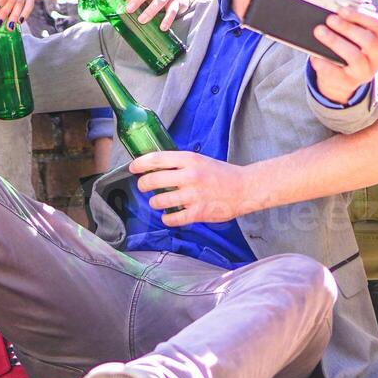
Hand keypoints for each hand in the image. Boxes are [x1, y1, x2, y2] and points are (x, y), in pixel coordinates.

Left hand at [129, 152, 261, 225]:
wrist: (244, 188)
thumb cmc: (222, 174)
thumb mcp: (200, 160)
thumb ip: (180, 163)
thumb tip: (156, 166)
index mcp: (189, 159)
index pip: (156, 159)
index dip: (140, 163)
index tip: (133, 167)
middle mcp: (189, 176)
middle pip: (153, 180)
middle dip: (143, 184)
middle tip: (143, 186)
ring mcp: (193, 195)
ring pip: (159, 201)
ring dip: (154, 203)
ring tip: (157, 202)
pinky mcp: (198, 212)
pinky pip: (172, 219)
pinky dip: (167, 219)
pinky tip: (168, 216)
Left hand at [308, 0, 377, 104]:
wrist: (341, 76)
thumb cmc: (351, 43)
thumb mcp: (356, 23)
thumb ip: (358, 1)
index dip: (362, 16)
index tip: (343, 9)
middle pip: (369, 41)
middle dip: (348, 28)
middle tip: (329, 19)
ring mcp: (366, 72)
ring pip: (355, 57)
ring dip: (335, 42)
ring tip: (319, 31)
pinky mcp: (349, 82)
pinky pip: (338, 73)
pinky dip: (325, 63)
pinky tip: (315, 55)